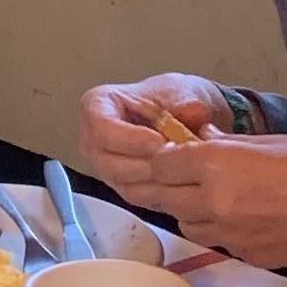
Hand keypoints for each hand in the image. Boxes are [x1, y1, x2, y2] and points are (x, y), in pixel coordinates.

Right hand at [75, 75, 232, 196]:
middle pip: (110, 164)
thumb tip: (193, 111)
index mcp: (96, 106)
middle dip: (148, 165)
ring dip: (157, 181)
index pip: (103, 130)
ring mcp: (105, 166)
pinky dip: (162, 193)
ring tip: (186, 169)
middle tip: (180, 160)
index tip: (164, 141)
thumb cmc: (175, 98)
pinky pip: (139, 198)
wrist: (186, 116)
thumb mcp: (183, 89)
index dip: (133, 140)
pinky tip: (183, 181)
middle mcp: (93, 140)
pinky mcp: (122, 186)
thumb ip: (186, 100)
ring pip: (124, 185)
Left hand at [88, 128, 286, 280]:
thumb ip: (228, 144)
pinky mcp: (247, 257)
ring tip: (215, 194)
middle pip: (164, 195)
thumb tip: (199, 140)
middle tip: (188, 171)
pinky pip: (217, 240)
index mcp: (217, 166)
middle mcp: (214, 203)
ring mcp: (230, 235)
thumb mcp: (273, 140)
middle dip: (171, 182)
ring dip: (189, 208)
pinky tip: (242, 215)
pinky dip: (218, 227)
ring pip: (185, 223)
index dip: (166, 154)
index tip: (178, 149)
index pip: (161, 161)